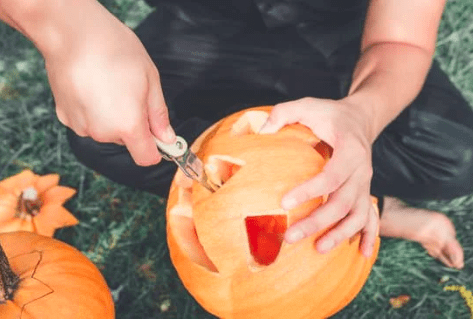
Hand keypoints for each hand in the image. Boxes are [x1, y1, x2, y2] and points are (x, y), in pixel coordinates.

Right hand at [43, 5, 174, 165]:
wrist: (72, 33)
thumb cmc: (115, 51)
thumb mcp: (150, 81)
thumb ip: (159, 115)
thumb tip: (167, 138)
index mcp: (128, 126)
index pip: (146, 158)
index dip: (156, 151)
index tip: (160, 139)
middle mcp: (103, 133)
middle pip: (127, 141)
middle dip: (133, 124)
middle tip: (131, 93)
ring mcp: (81, 126)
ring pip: (106, 131)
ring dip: (112, 117)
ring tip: (108, 86)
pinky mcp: (65, 117)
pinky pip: (87, 121)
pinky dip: (92, 110)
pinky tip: (91, 87)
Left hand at [259, 98, 378, 256]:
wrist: (360, 119)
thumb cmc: (329, 114)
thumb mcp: (307, 105)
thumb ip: (284, 113)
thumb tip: (262, 132)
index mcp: (350, 150)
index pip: (331, 176)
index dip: (310, 191)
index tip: (283, 203)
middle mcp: (362, 170)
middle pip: (343, 202)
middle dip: (317, 222)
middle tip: (290, 237)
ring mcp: (366, 185)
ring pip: (359, 215)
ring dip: (340, 234)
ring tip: (317, 249)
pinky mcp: (365, 193)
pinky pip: (372, 218)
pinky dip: (369, 236)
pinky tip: (362, 254)